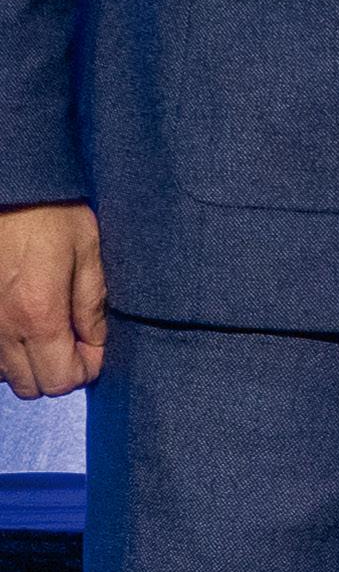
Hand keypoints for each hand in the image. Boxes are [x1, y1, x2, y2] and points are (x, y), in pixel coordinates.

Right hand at [0, 202, 107, 399]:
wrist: (8, 185)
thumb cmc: (50, 211)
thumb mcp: (87, 252)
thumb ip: (92, 305)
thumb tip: (95, 343)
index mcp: (40, 315)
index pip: (63, 380)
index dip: (86, 368)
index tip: (93, 346)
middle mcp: (3, 327)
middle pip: (32, 386)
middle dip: (57, 370)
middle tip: (71, 339)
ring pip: (4, 374)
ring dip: (28, 362)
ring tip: (44, 330)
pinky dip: (4, 349)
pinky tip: (19, 323)